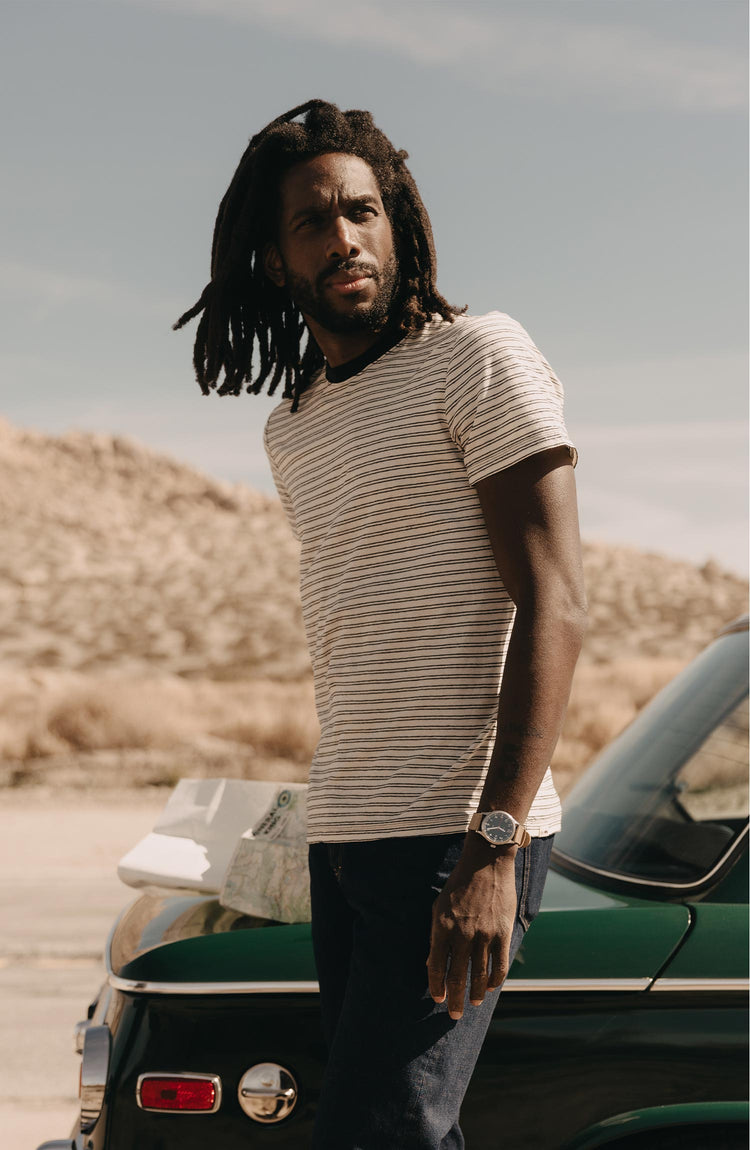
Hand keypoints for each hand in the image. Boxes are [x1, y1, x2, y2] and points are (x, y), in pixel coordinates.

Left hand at [426, 841, 517, 1019]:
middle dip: (454, 999)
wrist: (486, 863)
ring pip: (479, 975)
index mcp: (442, 927)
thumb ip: (436, 935)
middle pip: (457, 976)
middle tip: (454, 1015)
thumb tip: (430, 963)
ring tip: (472, 1004)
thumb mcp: (439, 907)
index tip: (438, 999)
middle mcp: (462, 934)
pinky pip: (499, 965)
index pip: (435, 966)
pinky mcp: (502, 933)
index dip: (436, 986)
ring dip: (475, 994)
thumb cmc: (459, 885)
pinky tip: (489, 987)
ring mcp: (484, 935)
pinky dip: (494, 980)